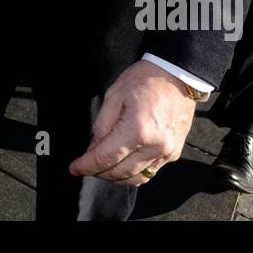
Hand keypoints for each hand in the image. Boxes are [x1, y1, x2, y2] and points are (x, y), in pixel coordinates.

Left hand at [68, 60, 197, 185]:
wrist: (177, 74)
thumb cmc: (145, 79)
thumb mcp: (114, 95)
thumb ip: (102, 125)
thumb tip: (93, 149)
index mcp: (137, 130)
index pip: (105, 158)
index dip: (87, 165)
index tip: (75, 168)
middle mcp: (154, 146)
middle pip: (120, 172)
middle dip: (99, 172)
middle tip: (86, 166)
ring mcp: (166, 152)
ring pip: (136, 178)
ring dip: (116, 177)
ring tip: (103, 168)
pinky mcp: (174, 153)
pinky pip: (151, 172)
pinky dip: (134, 173)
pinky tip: (124, 165)